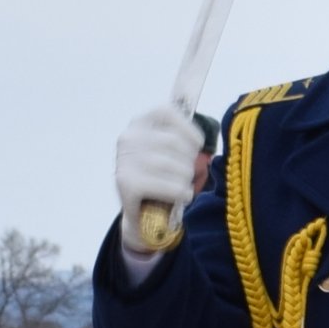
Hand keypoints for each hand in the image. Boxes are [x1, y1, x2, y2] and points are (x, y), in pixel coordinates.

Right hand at [114, 105, 204, 255]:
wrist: (140, 215)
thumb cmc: (159, 177)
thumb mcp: (165, 150)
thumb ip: (179, 136)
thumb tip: (203, 139)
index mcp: (138, 123)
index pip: (167, 113)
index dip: (189, 129)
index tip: (197, 146)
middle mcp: (128, 138)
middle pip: (173, 142)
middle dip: (189, 161)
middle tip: (188, 174)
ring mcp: (125, 162)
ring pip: (174, 165)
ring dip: (186, 179)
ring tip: (184, 187)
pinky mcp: (128, 185)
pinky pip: (169, 187)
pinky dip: (181, 193)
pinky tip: (182, 196)